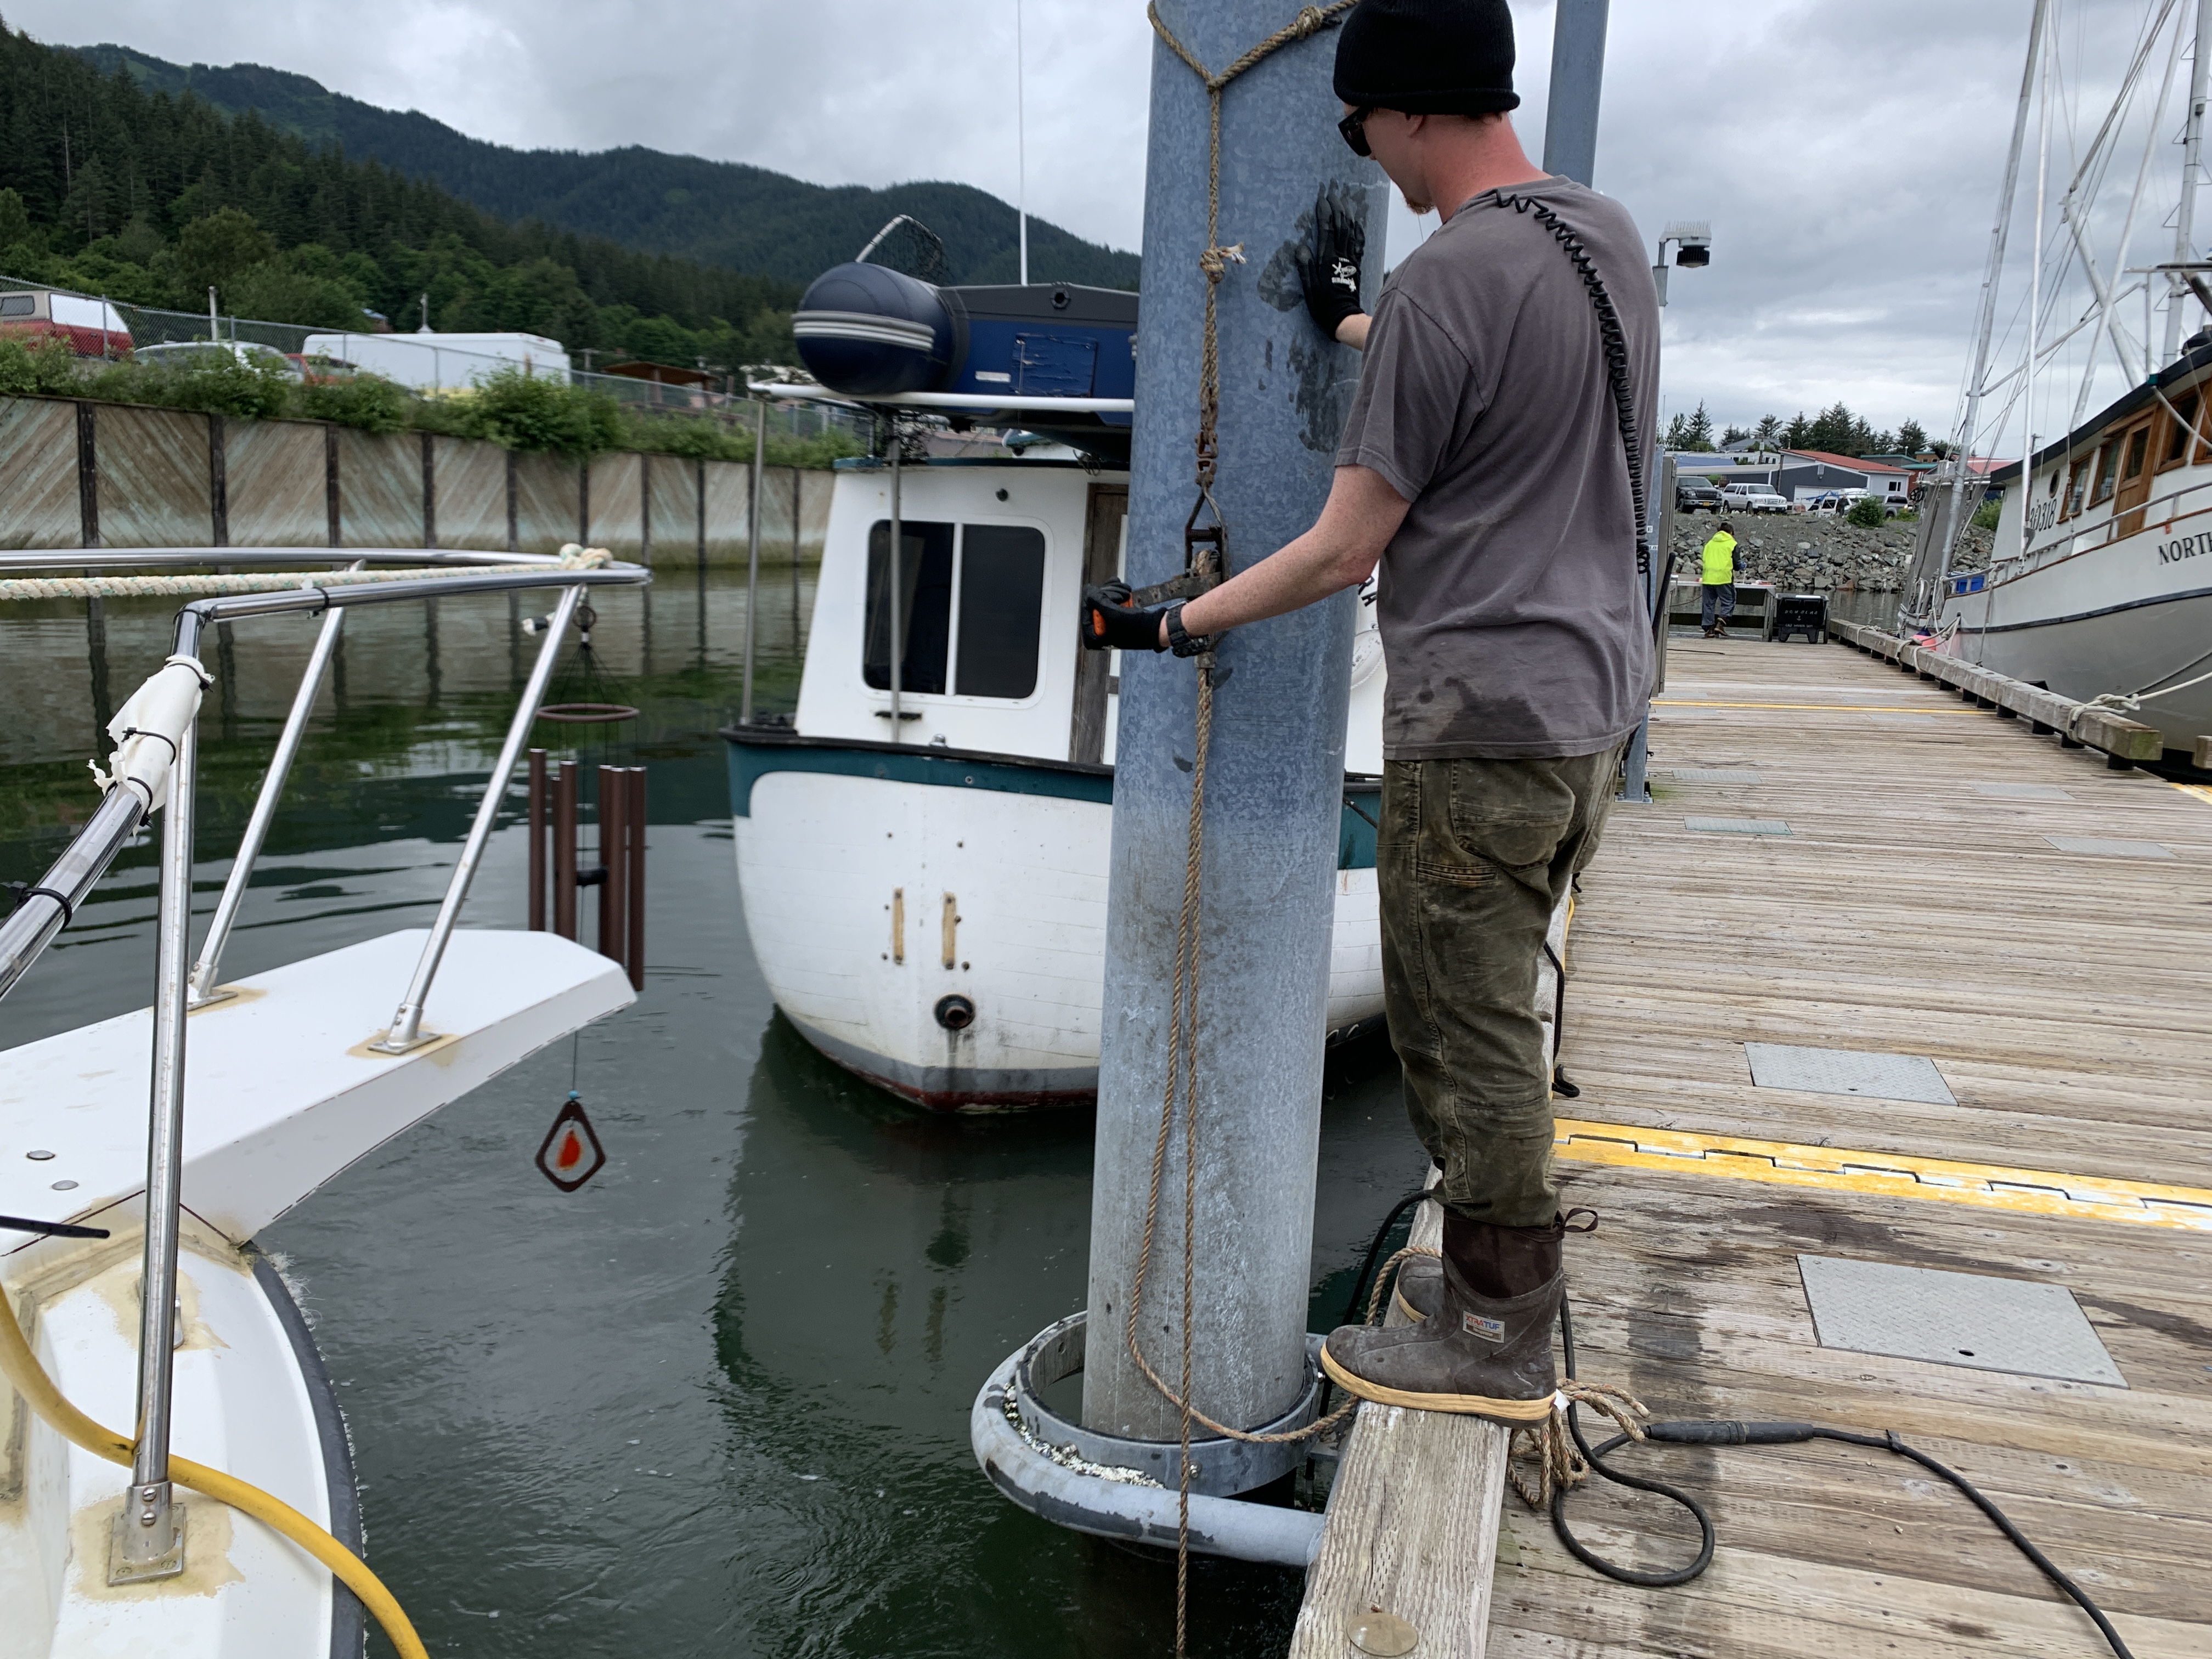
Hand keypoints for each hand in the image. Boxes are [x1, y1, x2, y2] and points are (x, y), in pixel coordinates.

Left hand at [1080, 582, 1168, 652]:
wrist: (1155, 629)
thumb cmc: (1135, 628)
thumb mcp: (1113, 613)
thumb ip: (1096, 601)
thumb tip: (1087, 590)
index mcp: (1093, 638)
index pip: (1085, 612)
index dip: (1094, 600)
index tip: (1103, 594)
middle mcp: (1097, 632)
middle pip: (1094, 604)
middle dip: (1108, 595)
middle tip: (1120, 596)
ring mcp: (1106, 624)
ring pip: (1103, 600)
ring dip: (1114, 592)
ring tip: (1126, 594)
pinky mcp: (1115, 617)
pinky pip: (1111, 601)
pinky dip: (1118, 593)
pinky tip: (1126, 591)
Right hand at [1296, 185, 1365, 341]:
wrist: (1343, 317)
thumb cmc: (1323, 304)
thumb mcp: (1309, 288)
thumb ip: (1305, 267)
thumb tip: (1300, 247)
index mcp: (1327, 259)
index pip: (1326, 229)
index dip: (1324, 212)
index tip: (1321, 198)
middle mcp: (1340, 255)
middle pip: (1341, 225)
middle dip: (1337, 207)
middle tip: (1333, 193)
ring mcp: (1350, 259)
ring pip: (1351, 231)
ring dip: (1347, 214)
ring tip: (1343, 201)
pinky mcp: (1355, 264)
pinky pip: (1358, 242)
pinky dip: (1357, 229)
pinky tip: (1356, 222)